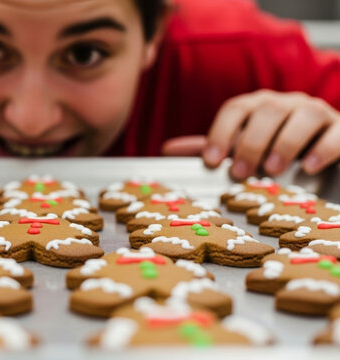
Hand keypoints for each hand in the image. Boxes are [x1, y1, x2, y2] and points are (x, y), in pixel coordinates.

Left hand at [162, 90, 339, 178]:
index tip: (211, 161)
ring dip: (285, 143)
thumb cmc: (274, 149)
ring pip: (303, 115)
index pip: (235, 109)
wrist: (323, 146)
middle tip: (241, 172)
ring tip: (272, 170)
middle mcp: (287, 103)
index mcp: (258, 105)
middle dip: (251, 142)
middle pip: (267, 111)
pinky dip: (324, 148)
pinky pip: (337, 131)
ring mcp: (316, 111)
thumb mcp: (242, 147)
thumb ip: (212, 147)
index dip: (220, 132)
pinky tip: (309, 167)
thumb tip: (167, 149)